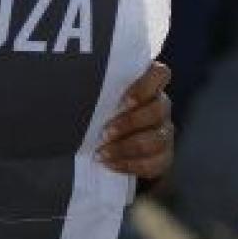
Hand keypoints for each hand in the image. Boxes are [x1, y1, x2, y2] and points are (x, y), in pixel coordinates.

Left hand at [97, 61, 172, 178]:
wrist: (103, 143)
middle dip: (130, 123)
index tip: (123, 101)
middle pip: (159, 109)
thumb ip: (96, 91)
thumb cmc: (97, 112)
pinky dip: (130, 165)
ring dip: (127, 147)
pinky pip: (155, 163)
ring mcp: (164, 131)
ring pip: (158, 139)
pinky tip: (110, 164)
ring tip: (102, 153)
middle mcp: (160, 106)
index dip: (145, 86)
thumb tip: (73, 85)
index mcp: (148, 85)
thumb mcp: (97, 98)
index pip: (160, 73)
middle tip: (104, 133)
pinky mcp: (163, 156)